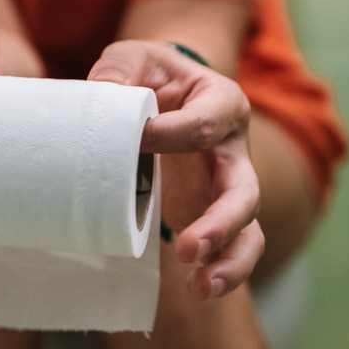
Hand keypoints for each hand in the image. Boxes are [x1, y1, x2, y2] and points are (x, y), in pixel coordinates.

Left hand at [87, 40, 263, 299]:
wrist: (163, 95)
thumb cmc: (148, 77)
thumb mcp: (132, 59)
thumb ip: (117, 72)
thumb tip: (100, 98)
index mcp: (221, 102)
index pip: (205, 124)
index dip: (169, 136)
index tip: (134, 141)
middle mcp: (234, 149)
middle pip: (243, 190)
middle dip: (219, 222)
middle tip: (187, 247)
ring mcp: (228, 185)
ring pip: (248, 228)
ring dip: (228, 259)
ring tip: (200, 286)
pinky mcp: (213, 211)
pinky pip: (232, 246)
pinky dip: (221, 270)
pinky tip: (198, 288)